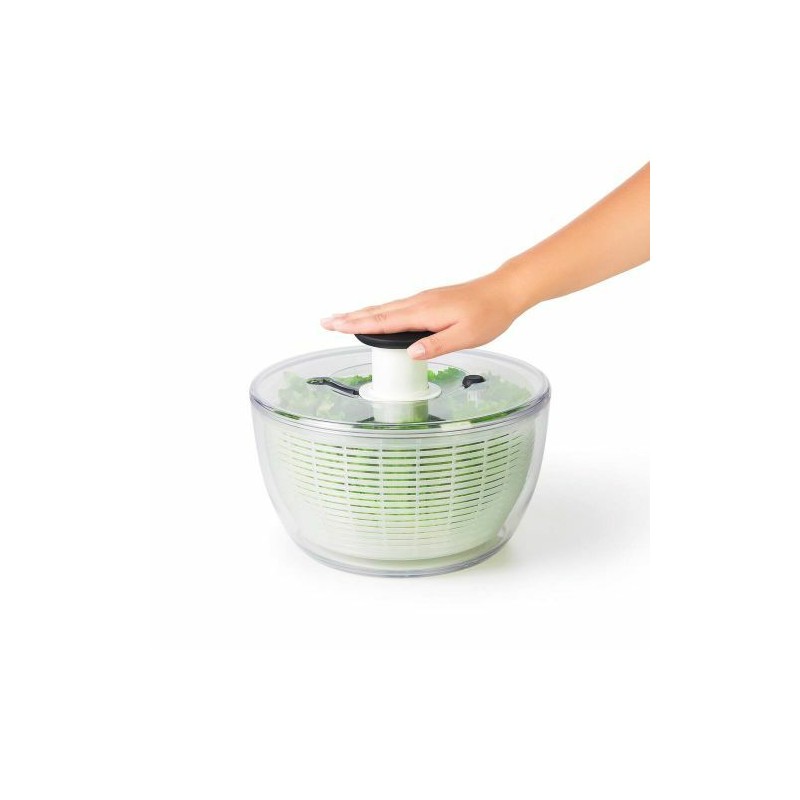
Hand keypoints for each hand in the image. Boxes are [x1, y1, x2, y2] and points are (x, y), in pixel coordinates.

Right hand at [320, 273, 519, 359]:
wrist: (503, 291)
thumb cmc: (488, 313)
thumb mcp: (466, 336)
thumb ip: (437, 345)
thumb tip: (411, 353)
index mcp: (424, 312)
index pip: (384, 321)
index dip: (357, 324)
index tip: (334, 325)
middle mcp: (419, 303)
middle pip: (377, 312)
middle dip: (350, 317)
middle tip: (325, 322)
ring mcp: (422, 301)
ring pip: (385, 309)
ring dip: (361, 314)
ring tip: (341, 319)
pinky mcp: (428, 302)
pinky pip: (396, 308)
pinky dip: (379, 313)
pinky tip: (375, 316)